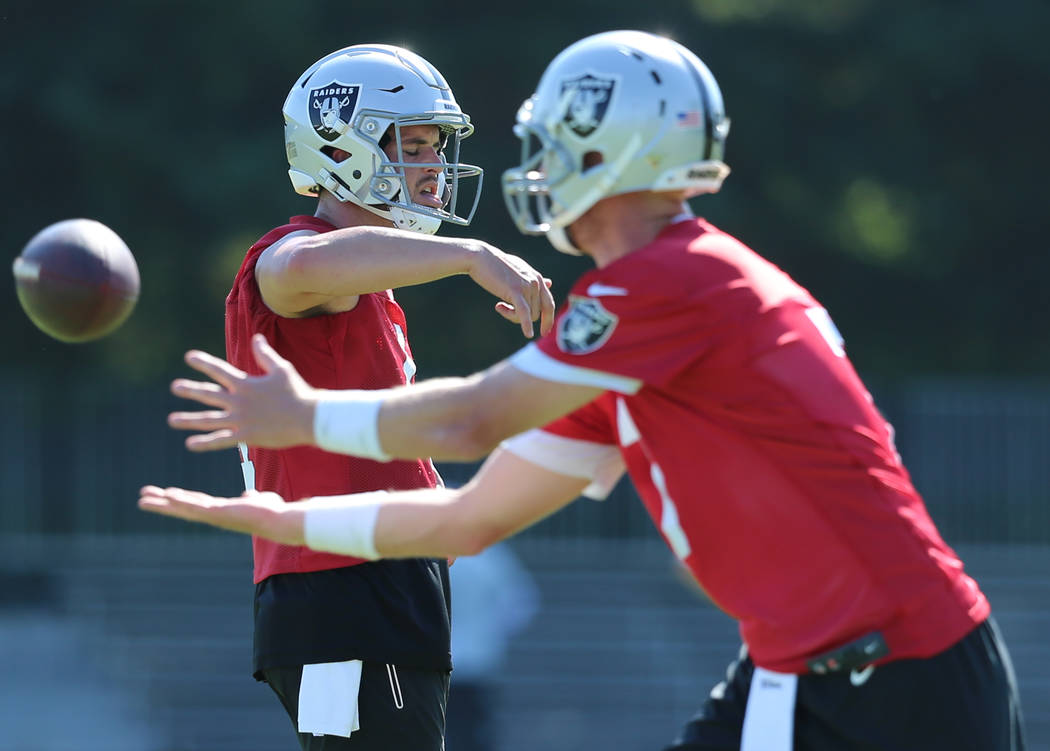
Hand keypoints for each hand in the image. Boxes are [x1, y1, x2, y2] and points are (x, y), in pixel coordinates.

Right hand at [138, 486, 304, 543]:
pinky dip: (181, 501)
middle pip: (183, 508)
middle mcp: (213, 516)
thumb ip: (251, 497)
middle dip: (162, 503)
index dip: (180, 499)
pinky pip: (195, 506)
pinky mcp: (218, 513)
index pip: (195, 503)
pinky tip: (167, 495)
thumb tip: (249, 494)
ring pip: (183, 508)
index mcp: (221, 511)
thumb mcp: (259, 500)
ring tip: (143, 499)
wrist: (279, 520)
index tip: (165, 494)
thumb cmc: (272, 511)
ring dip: (163, 504)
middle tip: (142, 499)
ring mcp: (214, 516)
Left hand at [168, 334, 316, 451]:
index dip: (203, 363)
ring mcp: (240, 420)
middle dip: (190, 390)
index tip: (189, 357)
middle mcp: (239, 401)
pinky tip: (190, 444)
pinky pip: (221, 440)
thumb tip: (256, 338)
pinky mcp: (246, 436)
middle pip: (209, 394)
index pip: (219, 370)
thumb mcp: (282, 369)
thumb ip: (265, 355)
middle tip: (175, 387)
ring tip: (172, 420)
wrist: (308, 418)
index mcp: (246, 384)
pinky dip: (205, 442)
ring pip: (209, 419)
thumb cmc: (297, 392)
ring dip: (189, 419)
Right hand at [466, 242, 555, 337]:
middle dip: (523, 318)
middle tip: (505, 311)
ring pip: (528, 315)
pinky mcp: (515, 291)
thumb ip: (533, 279)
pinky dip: (526, 325)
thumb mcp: (519, 271)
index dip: (548, 319)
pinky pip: (524, 313)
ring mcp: (527, 286)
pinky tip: (528, 334)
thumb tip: (549, 283)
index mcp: (537, 278)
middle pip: (536, 312)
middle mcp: (535, 282)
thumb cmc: (496, 265)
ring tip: (499, 305)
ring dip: (512, 316)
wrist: (480, 258)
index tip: (544, 331)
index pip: (549, 303)